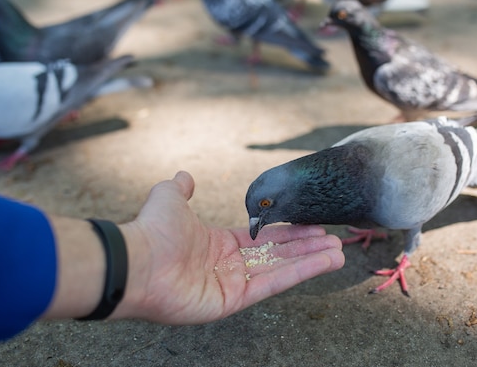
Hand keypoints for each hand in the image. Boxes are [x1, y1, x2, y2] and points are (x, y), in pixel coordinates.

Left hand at [115, 171, 344, 324]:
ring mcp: (233, 284)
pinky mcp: (234, 300)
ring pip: (281, 270)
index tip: (313, 225)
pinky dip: (300, 273)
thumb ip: (181, 188)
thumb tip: (186, 176)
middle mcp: (229, 265)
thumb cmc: (153, 230)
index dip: (289, 232)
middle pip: (277, 255)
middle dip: (306, 247)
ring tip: (338, 252)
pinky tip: (324, 262)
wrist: (137, 260)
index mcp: (219, 244)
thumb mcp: (169, 197)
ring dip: (311, 261)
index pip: (264, 238)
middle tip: (334, 240)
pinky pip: (273, 284)